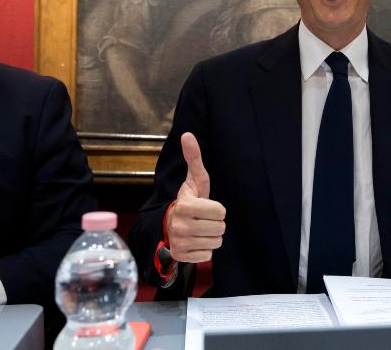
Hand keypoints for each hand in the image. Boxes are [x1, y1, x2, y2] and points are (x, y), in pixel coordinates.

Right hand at [167, 132, 225, 262]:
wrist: (169, 225)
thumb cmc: (189, 200)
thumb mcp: (194, 180)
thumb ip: (194, 158)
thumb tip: (187, 134)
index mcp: (184, 205)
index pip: (220, 211)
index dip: (217, 208)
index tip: (206, 206)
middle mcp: (179, 225)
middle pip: (220, 228)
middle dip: (216, 223)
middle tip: (203, 219)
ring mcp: (179, 242)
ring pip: (216, 242)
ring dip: (212, 236)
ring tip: (200, 229)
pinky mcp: (181, 257)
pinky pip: (208, 255)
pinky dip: (205, 249)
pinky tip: (196, 241)